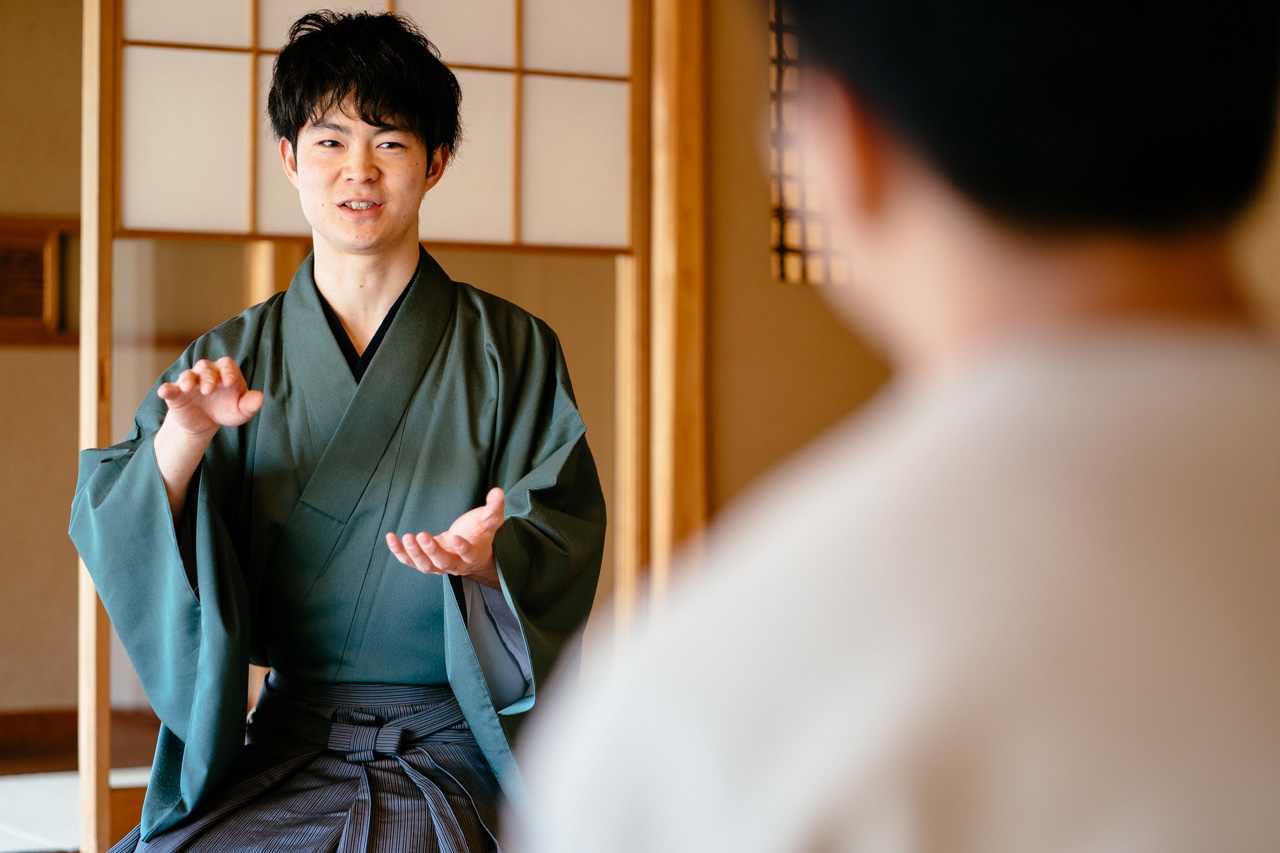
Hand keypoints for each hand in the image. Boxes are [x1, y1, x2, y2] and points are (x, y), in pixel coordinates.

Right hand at [154, 357, 262, 517]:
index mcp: (225, 372)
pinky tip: (164, 391)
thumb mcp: (241, 410)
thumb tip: (260, 398)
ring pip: (188, 375)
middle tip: (209, 390)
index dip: (228, 371)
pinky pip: (169, 388)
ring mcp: (190, 382)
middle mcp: (206, 373)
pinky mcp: (175, 393)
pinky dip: (166, 389)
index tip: (229, 383)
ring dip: (187, 380)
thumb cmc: (226, 410)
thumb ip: (251, 404)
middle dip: (208, 378)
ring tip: (188, 387)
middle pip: (206, 368)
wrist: (205, 423)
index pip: (227, 365)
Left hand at [387, 488, 505, 588]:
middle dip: (431, 551)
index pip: (467, 554)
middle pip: (443, 563)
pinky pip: (410, 561)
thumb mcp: (490, 519)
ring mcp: (438, 566)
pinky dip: (399, 551)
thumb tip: (497, 491)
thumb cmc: (480, 533)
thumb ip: (495, 507)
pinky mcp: (425, 562)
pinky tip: (390, 537)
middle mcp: (456, 565)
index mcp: (473, 555)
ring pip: (425, 566)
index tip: (455, 536)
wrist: (471, 551)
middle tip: (420, 535)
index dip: (461, 547)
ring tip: (406, 537)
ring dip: (413, 553)